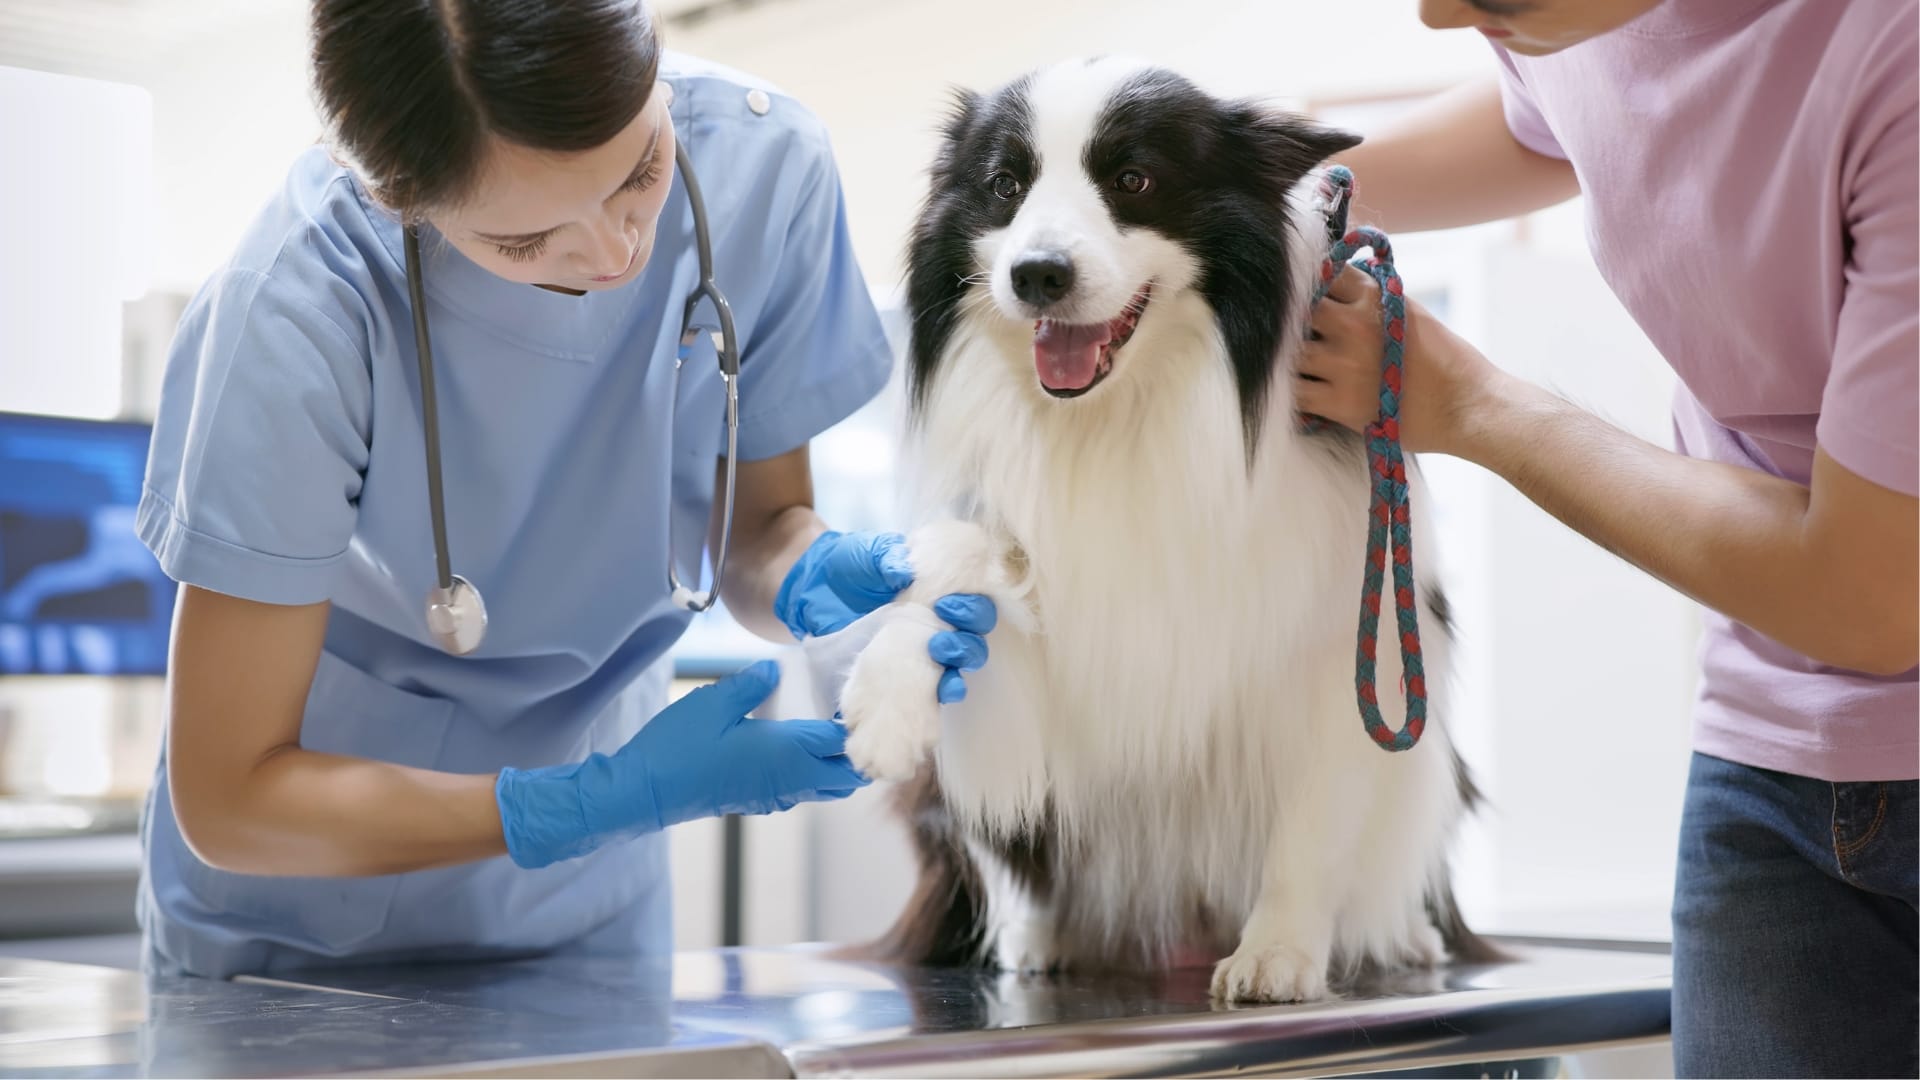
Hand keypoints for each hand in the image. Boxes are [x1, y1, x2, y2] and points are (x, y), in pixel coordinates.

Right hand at [494, 661, 866, 868]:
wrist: (644, 793)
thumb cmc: (677, 746)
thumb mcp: (714, 702)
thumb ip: (752, 685)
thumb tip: (776, 669)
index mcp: (787, 752)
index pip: (843, 744)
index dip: (858, 725)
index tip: (864, 702)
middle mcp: (790, 779)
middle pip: (847, 777)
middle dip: (859, 753)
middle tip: (855, 719)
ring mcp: (776, 795)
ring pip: (828, 788)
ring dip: (839, 765)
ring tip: (834, 731)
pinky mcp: (760, 801)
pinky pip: (805, 791)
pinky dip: (817, 773)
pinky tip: (802, 748)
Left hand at [774, 530, 996, 702]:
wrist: (813, 590)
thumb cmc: (849, 565)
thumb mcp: (867, 553)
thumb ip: (887, 556)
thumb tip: (906, 570)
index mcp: (939, 588)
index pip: (975, 599)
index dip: (973, 605)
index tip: (947, 604)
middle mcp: (939, 618)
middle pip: (974, 634)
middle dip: (968, 636)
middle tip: (941, 634)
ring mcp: (923, 647)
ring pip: (962, 660)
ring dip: (960, 662)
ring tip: (940, 655)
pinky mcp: (905, 672)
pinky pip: (935, 686)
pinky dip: (945, 690)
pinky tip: (944, 692)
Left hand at [1295, 263, 1496, 454]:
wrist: (1468, 406)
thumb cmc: (1445, 360)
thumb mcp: (1410, 312)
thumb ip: (1371, 299)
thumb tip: (1338, 286)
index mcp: (1374, 297)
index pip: (1321, 273)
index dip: (1310, 286)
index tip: (1310, 298)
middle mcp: (1354, 325)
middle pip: (1296, 311)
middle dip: (1295, 323)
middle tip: (1302, 337)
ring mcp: (1343, 364)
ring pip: (1289, 353)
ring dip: (1292, 360)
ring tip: (1303, 367)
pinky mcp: (1339, 403)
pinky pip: (1293, 392)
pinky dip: (1292, 392)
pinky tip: (1304, 391)